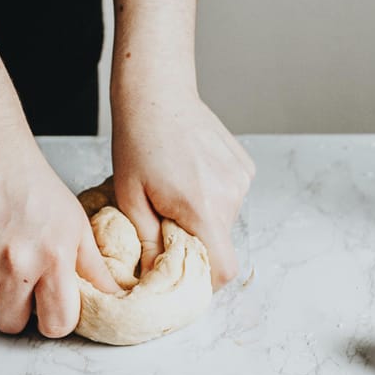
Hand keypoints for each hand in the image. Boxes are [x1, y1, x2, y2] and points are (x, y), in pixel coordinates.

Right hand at [0, 132, 117, 335]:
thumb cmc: (36, 189)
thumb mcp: (76, 225)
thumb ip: (94, 267)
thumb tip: (116, 298)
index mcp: (54, 257)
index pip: (56, 324)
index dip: (54, 320)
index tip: (50, 308)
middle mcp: (16, 263)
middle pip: (12, 326)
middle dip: (18, 312)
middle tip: (21, 285)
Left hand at [111, 87, 254, 287]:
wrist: (157, 93)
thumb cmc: (137, 142)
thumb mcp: (131, 198)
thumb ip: (148, 243)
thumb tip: (154, 277)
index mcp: (203, 208)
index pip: (224, 268)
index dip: (205, 280)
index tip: (182, 273)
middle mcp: (231, 195)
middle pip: (221, 242)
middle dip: (195, 241)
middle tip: (164, 220)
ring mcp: (241, 178)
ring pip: (225, 219)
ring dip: (203, 216)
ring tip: (175, 190)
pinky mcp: (244, 165)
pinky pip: (230, 196)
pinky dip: (212, 196)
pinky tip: (190, 173)